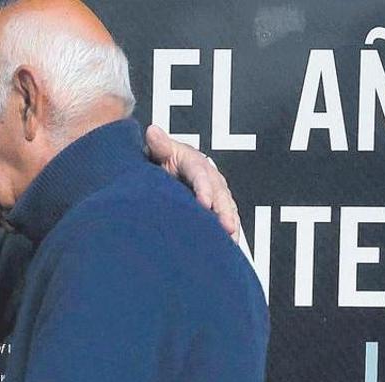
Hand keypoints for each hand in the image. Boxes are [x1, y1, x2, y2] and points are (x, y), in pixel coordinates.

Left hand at [144, 125, 240, 239]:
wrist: (166, 165)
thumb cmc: (163, 158)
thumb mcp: (160, 150)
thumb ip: (159, 144)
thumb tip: (152, 132)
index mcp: (195, 163)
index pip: (201, 175)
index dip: (204, 189)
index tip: (204, 203)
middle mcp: (210, 177)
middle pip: (220, 194)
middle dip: (224, 211)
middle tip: (226, 227)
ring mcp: (216, 191)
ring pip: (227, 207)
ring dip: (231, 223)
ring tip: (232, 239)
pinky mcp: (216, 205)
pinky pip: (227, 217)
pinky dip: (230, 231)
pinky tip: (232, 245)